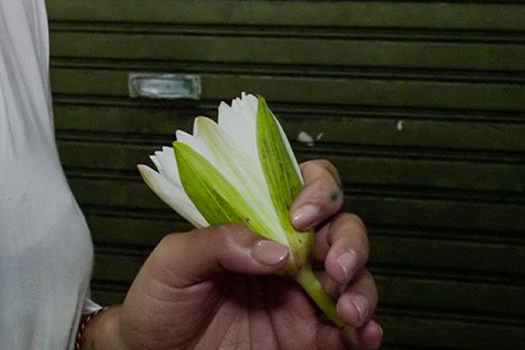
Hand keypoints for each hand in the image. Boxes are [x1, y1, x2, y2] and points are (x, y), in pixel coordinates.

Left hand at [96, 160, 380, 349]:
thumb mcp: (173, 260)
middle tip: (335, 266)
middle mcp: (287, 257)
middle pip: (341, 230)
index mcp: (257, 226)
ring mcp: (301, 298)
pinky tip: (364, 332)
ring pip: (355, 279)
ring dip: (362, 287)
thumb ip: (218, 241)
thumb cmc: (158, 303)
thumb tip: (275, 249)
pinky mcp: (307, 339)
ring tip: (347, 310)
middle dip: (350, 241)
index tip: (300, 214)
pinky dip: (366, 330)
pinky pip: (350, 333)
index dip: (316, 190)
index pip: (302, 189)